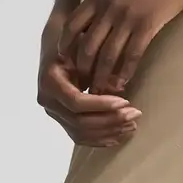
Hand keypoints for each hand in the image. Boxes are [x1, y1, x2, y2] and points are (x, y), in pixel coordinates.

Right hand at [38, 30, 139, 148]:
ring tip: (132, 125)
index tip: (125, 102)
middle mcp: (47, 101)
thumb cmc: (74, 43)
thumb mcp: (85, 49)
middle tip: (135, 114)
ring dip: (108, 131)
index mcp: (50, 82)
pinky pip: (80, 137)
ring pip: (81, 133)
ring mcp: (53, 113)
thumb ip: (98, 67)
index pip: (76, 102)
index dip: (101, 105)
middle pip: (79, 122)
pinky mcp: (61, 121)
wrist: (57, 46)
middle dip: (110, 120)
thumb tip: (118, 88)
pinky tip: (119, 135)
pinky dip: (100, 139)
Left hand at [58, 0, 182, 95]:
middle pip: (86, 46)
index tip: (68, 62)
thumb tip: (92, 17)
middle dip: (83, 70)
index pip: (71, 26)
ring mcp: (127, 17)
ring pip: (107, 56)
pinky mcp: (147, 25)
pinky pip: (131, 56)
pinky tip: (123, 84)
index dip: (67, 48)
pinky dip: (125, 73)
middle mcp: (108, 7)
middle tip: (84, 84)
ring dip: (102, 78)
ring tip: (101, 92)